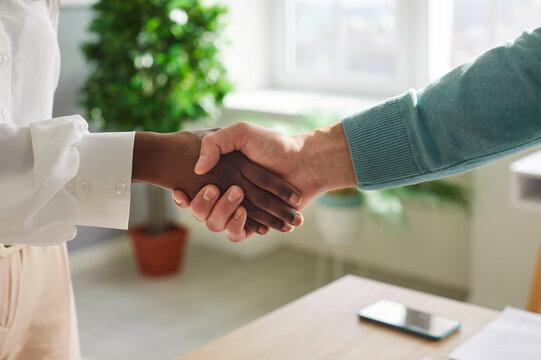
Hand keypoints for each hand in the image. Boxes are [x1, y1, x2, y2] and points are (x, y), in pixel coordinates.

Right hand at [173, 122, 356, 240]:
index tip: (180, 190)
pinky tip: (246, 215)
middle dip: (204, 203)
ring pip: (216, 224)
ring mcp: (240, 210)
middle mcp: (225, 194)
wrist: (305, 162)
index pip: (190, 190)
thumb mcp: (241, 132)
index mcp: (218, 175)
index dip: (181, 196)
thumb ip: (214, 143)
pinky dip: (241, 227)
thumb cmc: (274, 145)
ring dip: (223, 214)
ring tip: (240, 200)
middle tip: (219, 189)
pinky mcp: (255, 223)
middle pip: (200, 211)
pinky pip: (238, 234)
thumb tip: (197, 170)